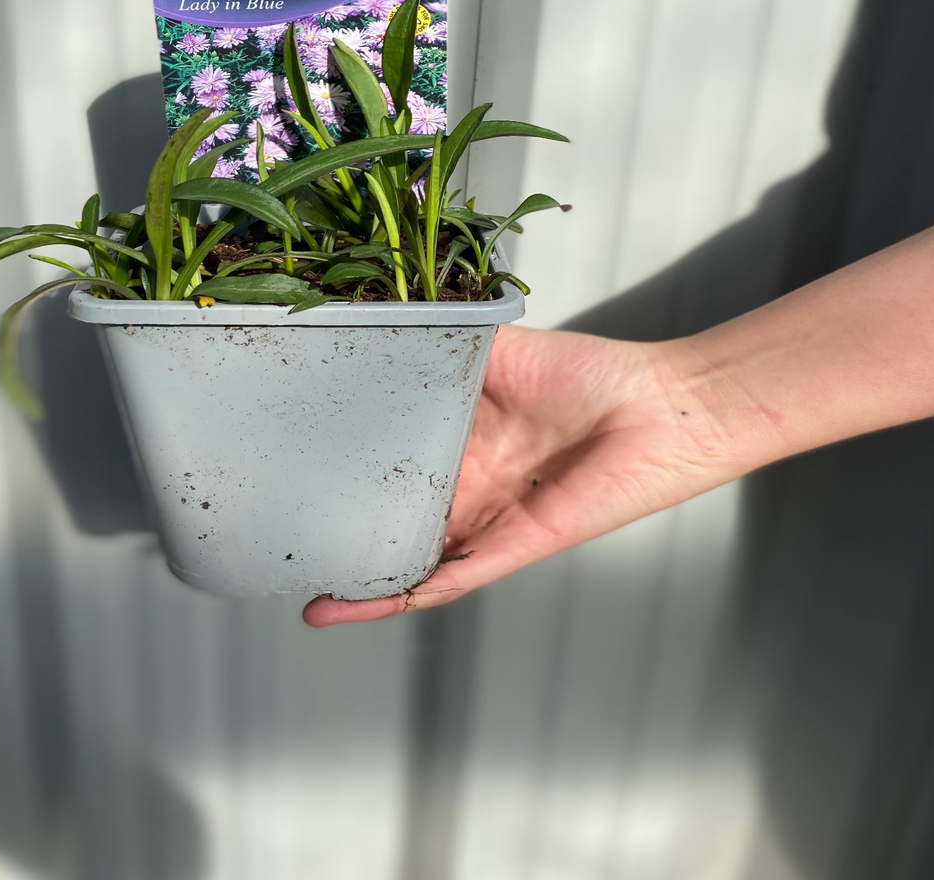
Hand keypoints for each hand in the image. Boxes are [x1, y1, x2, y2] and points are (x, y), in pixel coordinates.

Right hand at [303, 325, 739, 626]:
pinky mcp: (505, 549)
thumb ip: (440, 347)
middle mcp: (464, 485)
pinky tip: (339, 608)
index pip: (389, 456)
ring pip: (403, 557)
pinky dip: (387, 599)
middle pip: (390, 512)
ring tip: (291, 578)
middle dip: (339, 522)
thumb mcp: (496, 350)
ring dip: (350, 574)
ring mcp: (481, 522)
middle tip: (275, 522)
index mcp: (460, 439)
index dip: (344, 461)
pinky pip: (439, 582)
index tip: (291, 456)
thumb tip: (379, 325)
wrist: (657, 408)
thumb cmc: (589, 375)